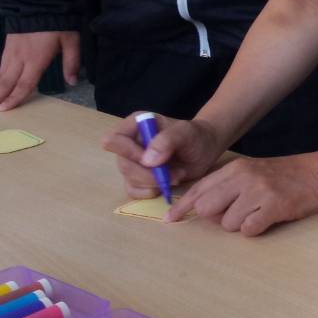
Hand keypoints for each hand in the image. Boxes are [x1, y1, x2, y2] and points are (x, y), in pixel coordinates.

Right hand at [0, 30, 80, 110]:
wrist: (39, 2)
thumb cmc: (58, 22)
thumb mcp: (71, 41)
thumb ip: (71, 62)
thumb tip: (72, 82)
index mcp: (36, 59)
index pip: (24, 84)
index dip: (14, 98)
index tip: (3, 110)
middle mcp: (20, 58)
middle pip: (5, 82)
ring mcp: (12, 51)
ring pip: (0, 74)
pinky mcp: (8, 45)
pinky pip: (1, 65)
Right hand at [102, 114, 225, 198]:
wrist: (204, 150)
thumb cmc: (195, 136)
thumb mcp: (186, 133)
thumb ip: (167, 140)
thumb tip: (147, 160)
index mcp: (135, 125)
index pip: (114, 140)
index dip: (129, 153)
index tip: (152, 160)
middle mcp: (128, 143)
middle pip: (123, 165)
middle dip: (149, 174)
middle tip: (175, 174)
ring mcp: (132, 162)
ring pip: (129, 180)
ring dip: (155, 183)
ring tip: (176, 175)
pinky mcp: (138, 179)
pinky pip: (134, 192)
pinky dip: (151, 192)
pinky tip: (166, 185)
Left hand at [169, 153, 317, 235]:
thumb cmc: (286, 176)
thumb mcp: (253, 171)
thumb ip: (228, 185)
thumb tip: (201, 208)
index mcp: (236, 168)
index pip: (199, 188)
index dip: (182, 206)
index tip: (171, 218)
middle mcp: (243, 177)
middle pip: (207, 208)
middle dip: (216, 217)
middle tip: (236, 213)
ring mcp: (259, 192)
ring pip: (227, 223)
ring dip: (239, 224)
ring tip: (259, 213)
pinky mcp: (274, 207)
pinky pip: (248, 230)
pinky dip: (255, 229)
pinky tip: (267, 219)